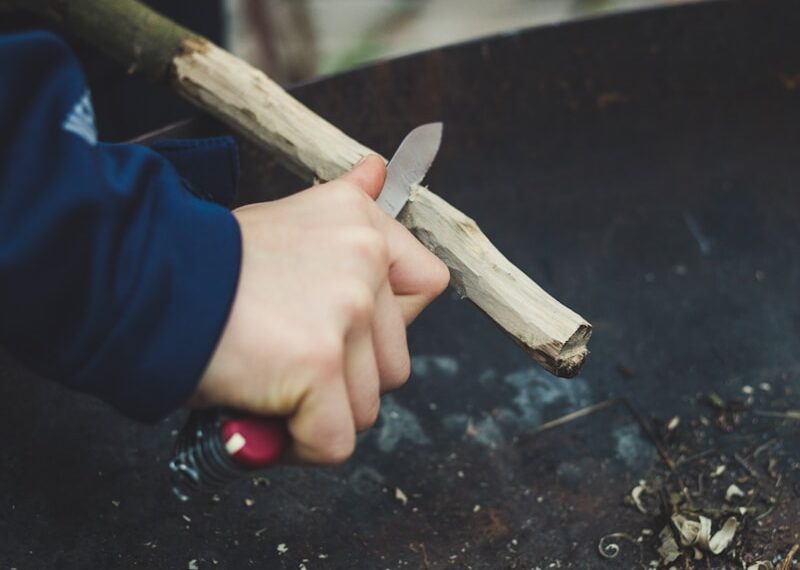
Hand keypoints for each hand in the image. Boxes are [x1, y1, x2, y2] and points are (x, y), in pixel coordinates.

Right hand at [192, 155, 448, 463]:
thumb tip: (379, 169)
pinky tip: (260, 416)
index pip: (427, 285)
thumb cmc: (210, 262)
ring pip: (366, 405)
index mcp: (364, 224)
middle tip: (287, 357)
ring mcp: (346, 312)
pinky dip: (296, 445)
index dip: (388, 322)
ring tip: (267, 382)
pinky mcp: (320, 365)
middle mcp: (365, 260)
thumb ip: (344, 202)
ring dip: (319, 412)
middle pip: (395, 362)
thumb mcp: (286, 217)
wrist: (145, 282)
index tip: (342, 327)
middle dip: (345, 376)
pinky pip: (335, 441)